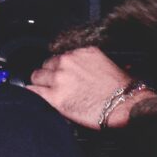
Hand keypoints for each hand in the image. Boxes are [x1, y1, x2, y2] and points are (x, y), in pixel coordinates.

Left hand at [29, 45, 154, 130]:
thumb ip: (89, 62)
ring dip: (41, 83)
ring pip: (37, 76)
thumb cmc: (121, 89)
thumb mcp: (108, 63)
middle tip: (55, 84)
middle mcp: (68, 61)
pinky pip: (33, 91)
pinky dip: (31, 93)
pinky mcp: (55, 96)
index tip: (61, 72)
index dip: (60, 66)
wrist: (124, 105)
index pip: (61, 55)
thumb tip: (84, 68)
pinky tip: (32, 96)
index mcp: (81, 51)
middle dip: (50, 74)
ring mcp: (59, 78)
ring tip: (46, 91)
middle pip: (47, 64)